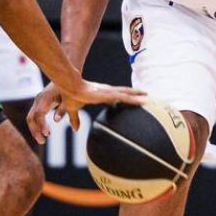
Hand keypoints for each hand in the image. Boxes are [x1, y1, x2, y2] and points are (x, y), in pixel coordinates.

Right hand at [27, 80, 146, 142]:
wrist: (68, 86)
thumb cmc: (70, 95)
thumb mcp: (73, 110)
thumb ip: (75, 119)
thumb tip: (75, 130)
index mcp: (100, 94)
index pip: (115, 95)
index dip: (123, 96)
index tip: (130, 98)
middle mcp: (106, 91)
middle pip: (124, 92)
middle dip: (134, 94)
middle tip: (145, 95)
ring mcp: (108, 92)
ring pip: (126, 93)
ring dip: (137, 95)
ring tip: (147, 95)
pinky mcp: (108, 94)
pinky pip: (124, 96)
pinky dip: (133, 98)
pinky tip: (141, 99)